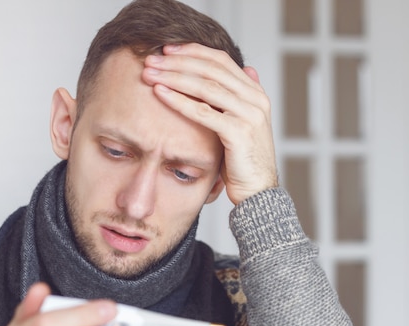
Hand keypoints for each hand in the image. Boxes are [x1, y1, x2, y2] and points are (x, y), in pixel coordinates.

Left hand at [142, 43, 278, 204]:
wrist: (258, 192)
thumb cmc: (244, 161)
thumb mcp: (243, 124)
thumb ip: (242, 98)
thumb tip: (248, 69)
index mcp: (256, 93)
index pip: (221, 60)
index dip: (193, 52)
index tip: (167, 50)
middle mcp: (256, 99)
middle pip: (211, 69)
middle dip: (178, 62)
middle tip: (151, 59)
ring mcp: (249, 114)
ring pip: (206, 86)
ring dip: (174, 77)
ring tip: (150, 74)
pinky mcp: (239, 132)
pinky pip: (203, 111)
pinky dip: (179, 100)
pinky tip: (160, 94)